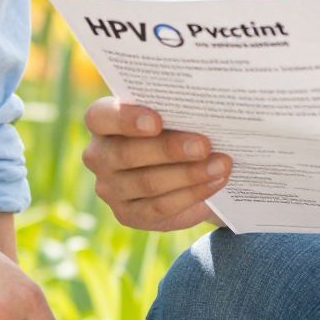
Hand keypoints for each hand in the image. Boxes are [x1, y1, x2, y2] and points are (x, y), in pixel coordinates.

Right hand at [82, 97, 229, 231]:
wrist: (183, 164)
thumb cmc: (176, 125)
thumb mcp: (173, 112)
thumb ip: (178, 107)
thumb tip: (209, 105)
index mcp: (102, 121)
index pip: (100, 116)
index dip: (126, 118)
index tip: (156, 120)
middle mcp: (99, 155)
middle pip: (126, 153)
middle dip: (169, 149)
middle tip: (205, 145)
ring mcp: (110, 188)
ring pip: (147, 183)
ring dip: (189, 175)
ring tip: (220, 165)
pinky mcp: (128, 214)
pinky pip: (159, 207)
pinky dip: (191, 195)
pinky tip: (214, 183)